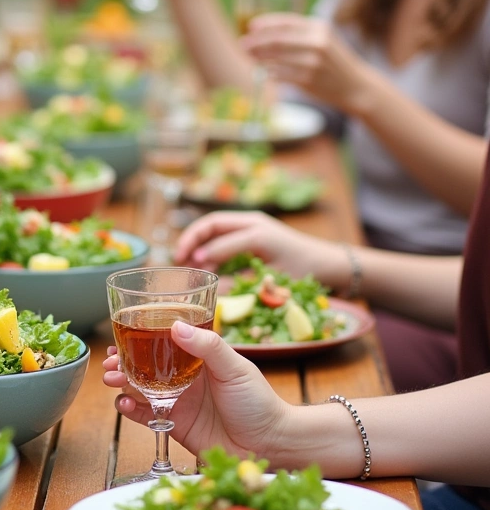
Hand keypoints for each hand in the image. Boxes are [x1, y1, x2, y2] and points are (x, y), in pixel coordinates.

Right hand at [103, 322, 292, 459]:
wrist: (270, 445)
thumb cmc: (259, 401)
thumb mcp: (234, 367)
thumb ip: (206, 346)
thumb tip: (175, 326)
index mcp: (196, 358)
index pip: (161, 342)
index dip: (138, 338)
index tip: (120, 336)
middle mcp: (183, 377)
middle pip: (143, 365)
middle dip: (122, 362)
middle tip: (109, 363)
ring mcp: (177, 401)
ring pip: (140, 388)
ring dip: (122, 383)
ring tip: (113, 380)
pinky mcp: (174, 425)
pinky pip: (145, 416)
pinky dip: (130, 410)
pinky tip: (124, 404)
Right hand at [174, 210, 348, 289]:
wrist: (331, 263)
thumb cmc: (305, 271)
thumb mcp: (272, 280)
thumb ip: (241, 281)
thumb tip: (210, 287)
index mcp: (257, 230)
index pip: (220, 235)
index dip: (202, 250)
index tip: (189, 266)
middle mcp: (252, 222)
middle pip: (211, 223)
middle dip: (191, 239)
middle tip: (177, 258)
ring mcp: (252, 224)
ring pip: (215, 227)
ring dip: (198, 242)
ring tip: (184, 262)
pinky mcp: (253, 232)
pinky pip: (224, 234)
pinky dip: (210, 247)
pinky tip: (203, 264)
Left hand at [240, 13, 371, 111]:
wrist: (356, 86)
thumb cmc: (334, 61)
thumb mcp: (324, 38)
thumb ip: (300, 33)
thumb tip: (264, 31)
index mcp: (319, 28)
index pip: (286, 22)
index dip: (265, 23)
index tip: (250, 26)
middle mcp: (317, 42)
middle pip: (277, 39)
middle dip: (256, 41)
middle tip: (242, 44)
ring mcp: (313, 62)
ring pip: (276, 58)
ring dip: (258, 57)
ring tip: (249, 57)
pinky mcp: (308, 80)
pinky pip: (279, 74)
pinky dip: (268, 72)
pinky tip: (263, 71)